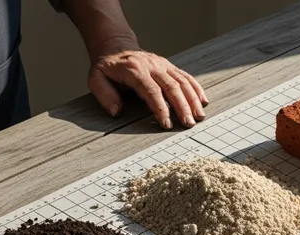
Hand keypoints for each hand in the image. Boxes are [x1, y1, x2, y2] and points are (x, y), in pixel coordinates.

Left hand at [89, 48, 208, 128]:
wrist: (116, 46)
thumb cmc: (106, 67)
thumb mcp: (96, 79)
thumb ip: (105, 95)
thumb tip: (117, 112)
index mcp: (135, 70)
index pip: (152, 91)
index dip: (161, 108)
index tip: (167, 124)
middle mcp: (152, 66)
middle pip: (172, 87)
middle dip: (182, 107)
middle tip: (189, 124)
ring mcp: (163, 65)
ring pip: (182, 81)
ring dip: (193, 100)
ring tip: (199, 116)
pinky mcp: (169, 66)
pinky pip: (186, 76)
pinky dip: (196, 88)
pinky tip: (203, 101)